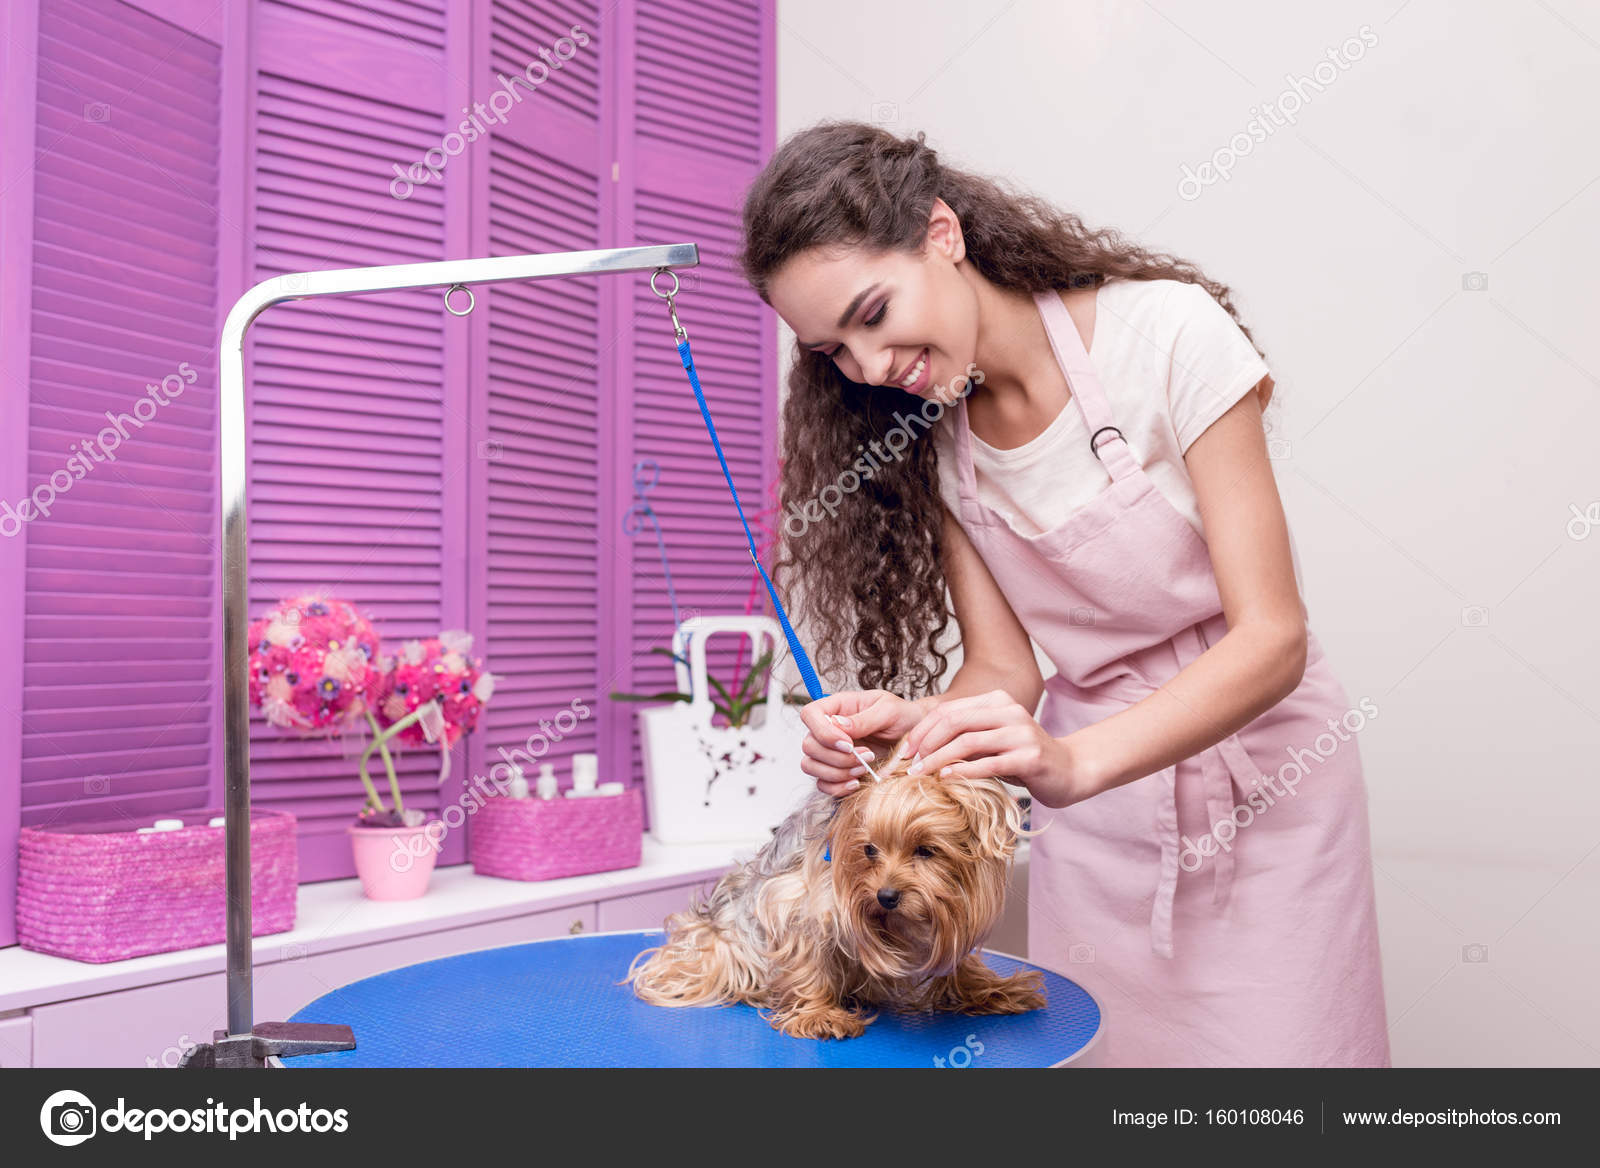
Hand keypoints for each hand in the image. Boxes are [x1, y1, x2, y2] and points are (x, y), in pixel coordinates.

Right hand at [798, 689, 930, 796]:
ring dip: (836, 772)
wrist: (916, 736)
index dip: (822, 732)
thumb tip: (838, 724)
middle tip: (867, 755)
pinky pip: (822, 784)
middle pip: (809, 745)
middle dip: (836, 757)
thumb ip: (864, 718)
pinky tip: (857, 782)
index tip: (848, 743)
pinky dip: (837, 787)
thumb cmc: (902, 717)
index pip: (809, 714)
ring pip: (811, 765)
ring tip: (864, 768)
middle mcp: (828, 729)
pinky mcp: (836, 771)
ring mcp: (830, 751)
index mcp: (837, 707)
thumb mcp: (889, 711)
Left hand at [896, 689, 1085, 803]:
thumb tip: (920, 750)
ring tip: (920, 774)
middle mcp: (1009, 711)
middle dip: (925, 743)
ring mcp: (1021, 733)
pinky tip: (946, 778)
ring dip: (938, 759)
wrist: (1070, 771)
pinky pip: (989, 763)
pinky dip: (963, 771)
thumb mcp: (991, 743)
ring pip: (968, 742)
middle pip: (954, 722)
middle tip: (907, 764)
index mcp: (997, 701)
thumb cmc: (1024, 759)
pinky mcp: (1029, 756)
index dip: (922, 730)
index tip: (905, 752)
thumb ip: (964, 739)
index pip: (948, 711)